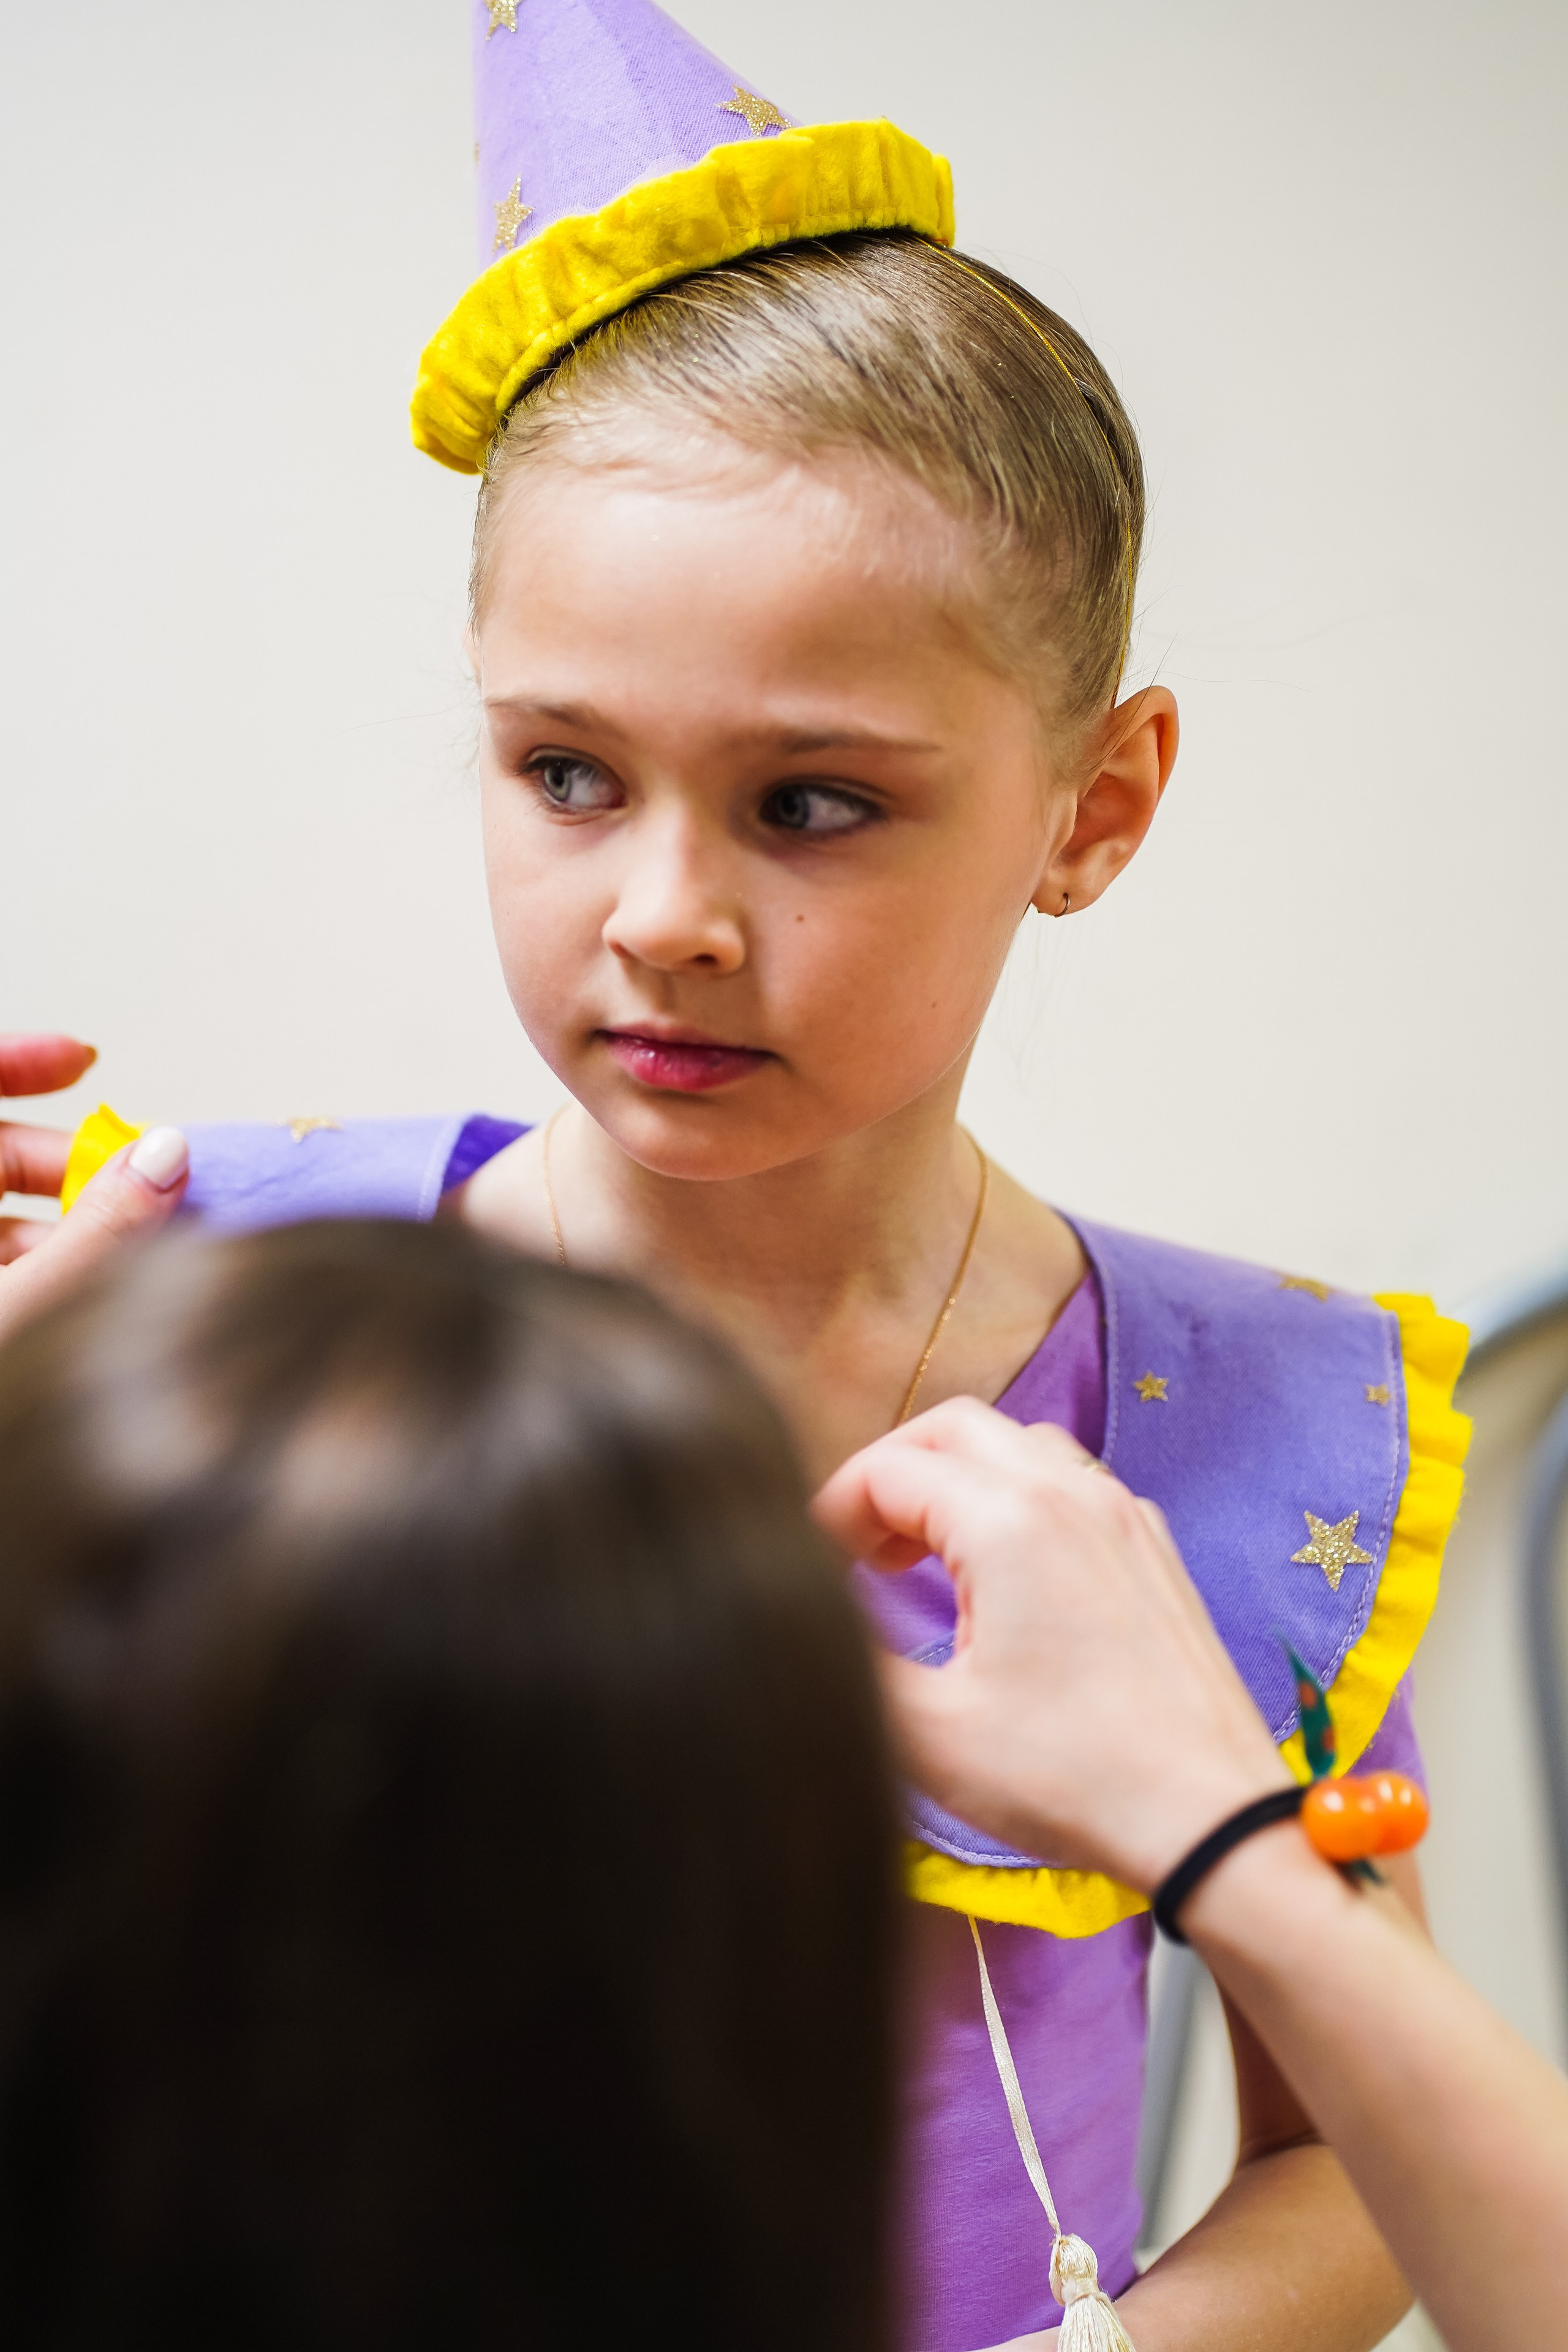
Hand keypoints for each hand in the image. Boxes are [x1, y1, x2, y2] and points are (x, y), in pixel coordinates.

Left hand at [0, 1033, 186, 1342]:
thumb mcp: (25, 1311)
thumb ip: (97, 1234)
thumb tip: (164, 1155)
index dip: (14, 1061)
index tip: (82, 1061)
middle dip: (71, 1166)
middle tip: (142, 1186)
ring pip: (3, 1219)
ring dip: (72, 1230)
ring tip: (138, 1260)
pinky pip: (7, 1265)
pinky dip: (54, 1271)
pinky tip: (101, 1300)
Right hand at [813, 1398, 1290, 1891]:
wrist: (1213, 1821)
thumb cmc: (1072, 1778)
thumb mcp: (929, 1732)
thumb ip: (852, 1658)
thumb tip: (810, 1617)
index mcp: (1010, 1520)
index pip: (887, 1470)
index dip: (831, 1513)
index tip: (813, 1573)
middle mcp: (1073, 1493)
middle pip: (953, 1427)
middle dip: (890, 1474)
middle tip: (860, 1552)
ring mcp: (1124, 1515)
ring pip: (1018, 1444)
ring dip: (956, 1479)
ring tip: (923, 1558)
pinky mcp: (1154, 1551)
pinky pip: (1072, 1482)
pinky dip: (1017, 1500)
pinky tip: (1002, 1580)